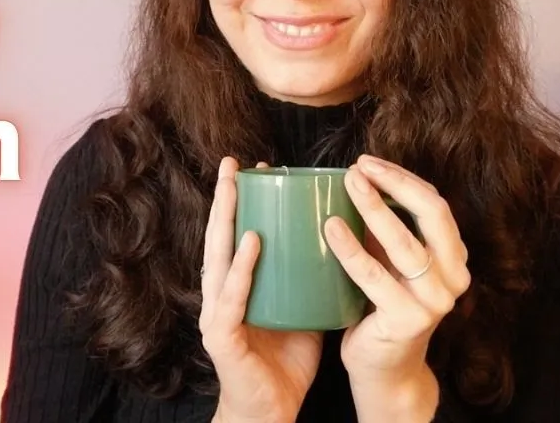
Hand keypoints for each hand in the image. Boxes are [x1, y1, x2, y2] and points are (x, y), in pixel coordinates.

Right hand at [201, 157, 322, 422]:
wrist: (270, 414)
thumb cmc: (284, 365)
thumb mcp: (301, 311)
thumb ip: (310, 280)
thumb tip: (343, 244)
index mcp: (236, 288)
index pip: (234, 237)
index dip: (240, 203)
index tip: (256, 169)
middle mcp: (220, 296)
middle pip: (218, 238)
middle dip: (224, 198)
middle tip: (232, 162)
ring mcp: (217, 315)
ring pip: (217, 258)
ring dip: (225, 220)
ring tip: (234, 187)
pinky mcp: (222, 337)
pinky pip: (233, 297)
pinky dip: (242, 268)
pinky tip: (251, 240)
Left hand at [323, 156, 470, 416]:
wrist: (385, 369)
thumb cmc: (382, 307)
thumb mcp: (391, 263)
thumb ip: (384, 230)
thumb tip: (352, 180)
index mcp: (453, 257)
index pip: (435, 204)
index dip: (403, 178)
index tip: (367, 162)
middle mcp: (454, 277)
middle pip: (431, 213)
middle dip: (394, 183)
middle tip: (357, 168)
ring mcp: (435, 300)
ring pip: (405, 242)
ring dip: (374, 208)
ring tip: (347, 184)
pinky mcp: (408, 320)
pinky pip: (375, 276)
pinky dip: (351, 249)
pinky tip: (331, 228)